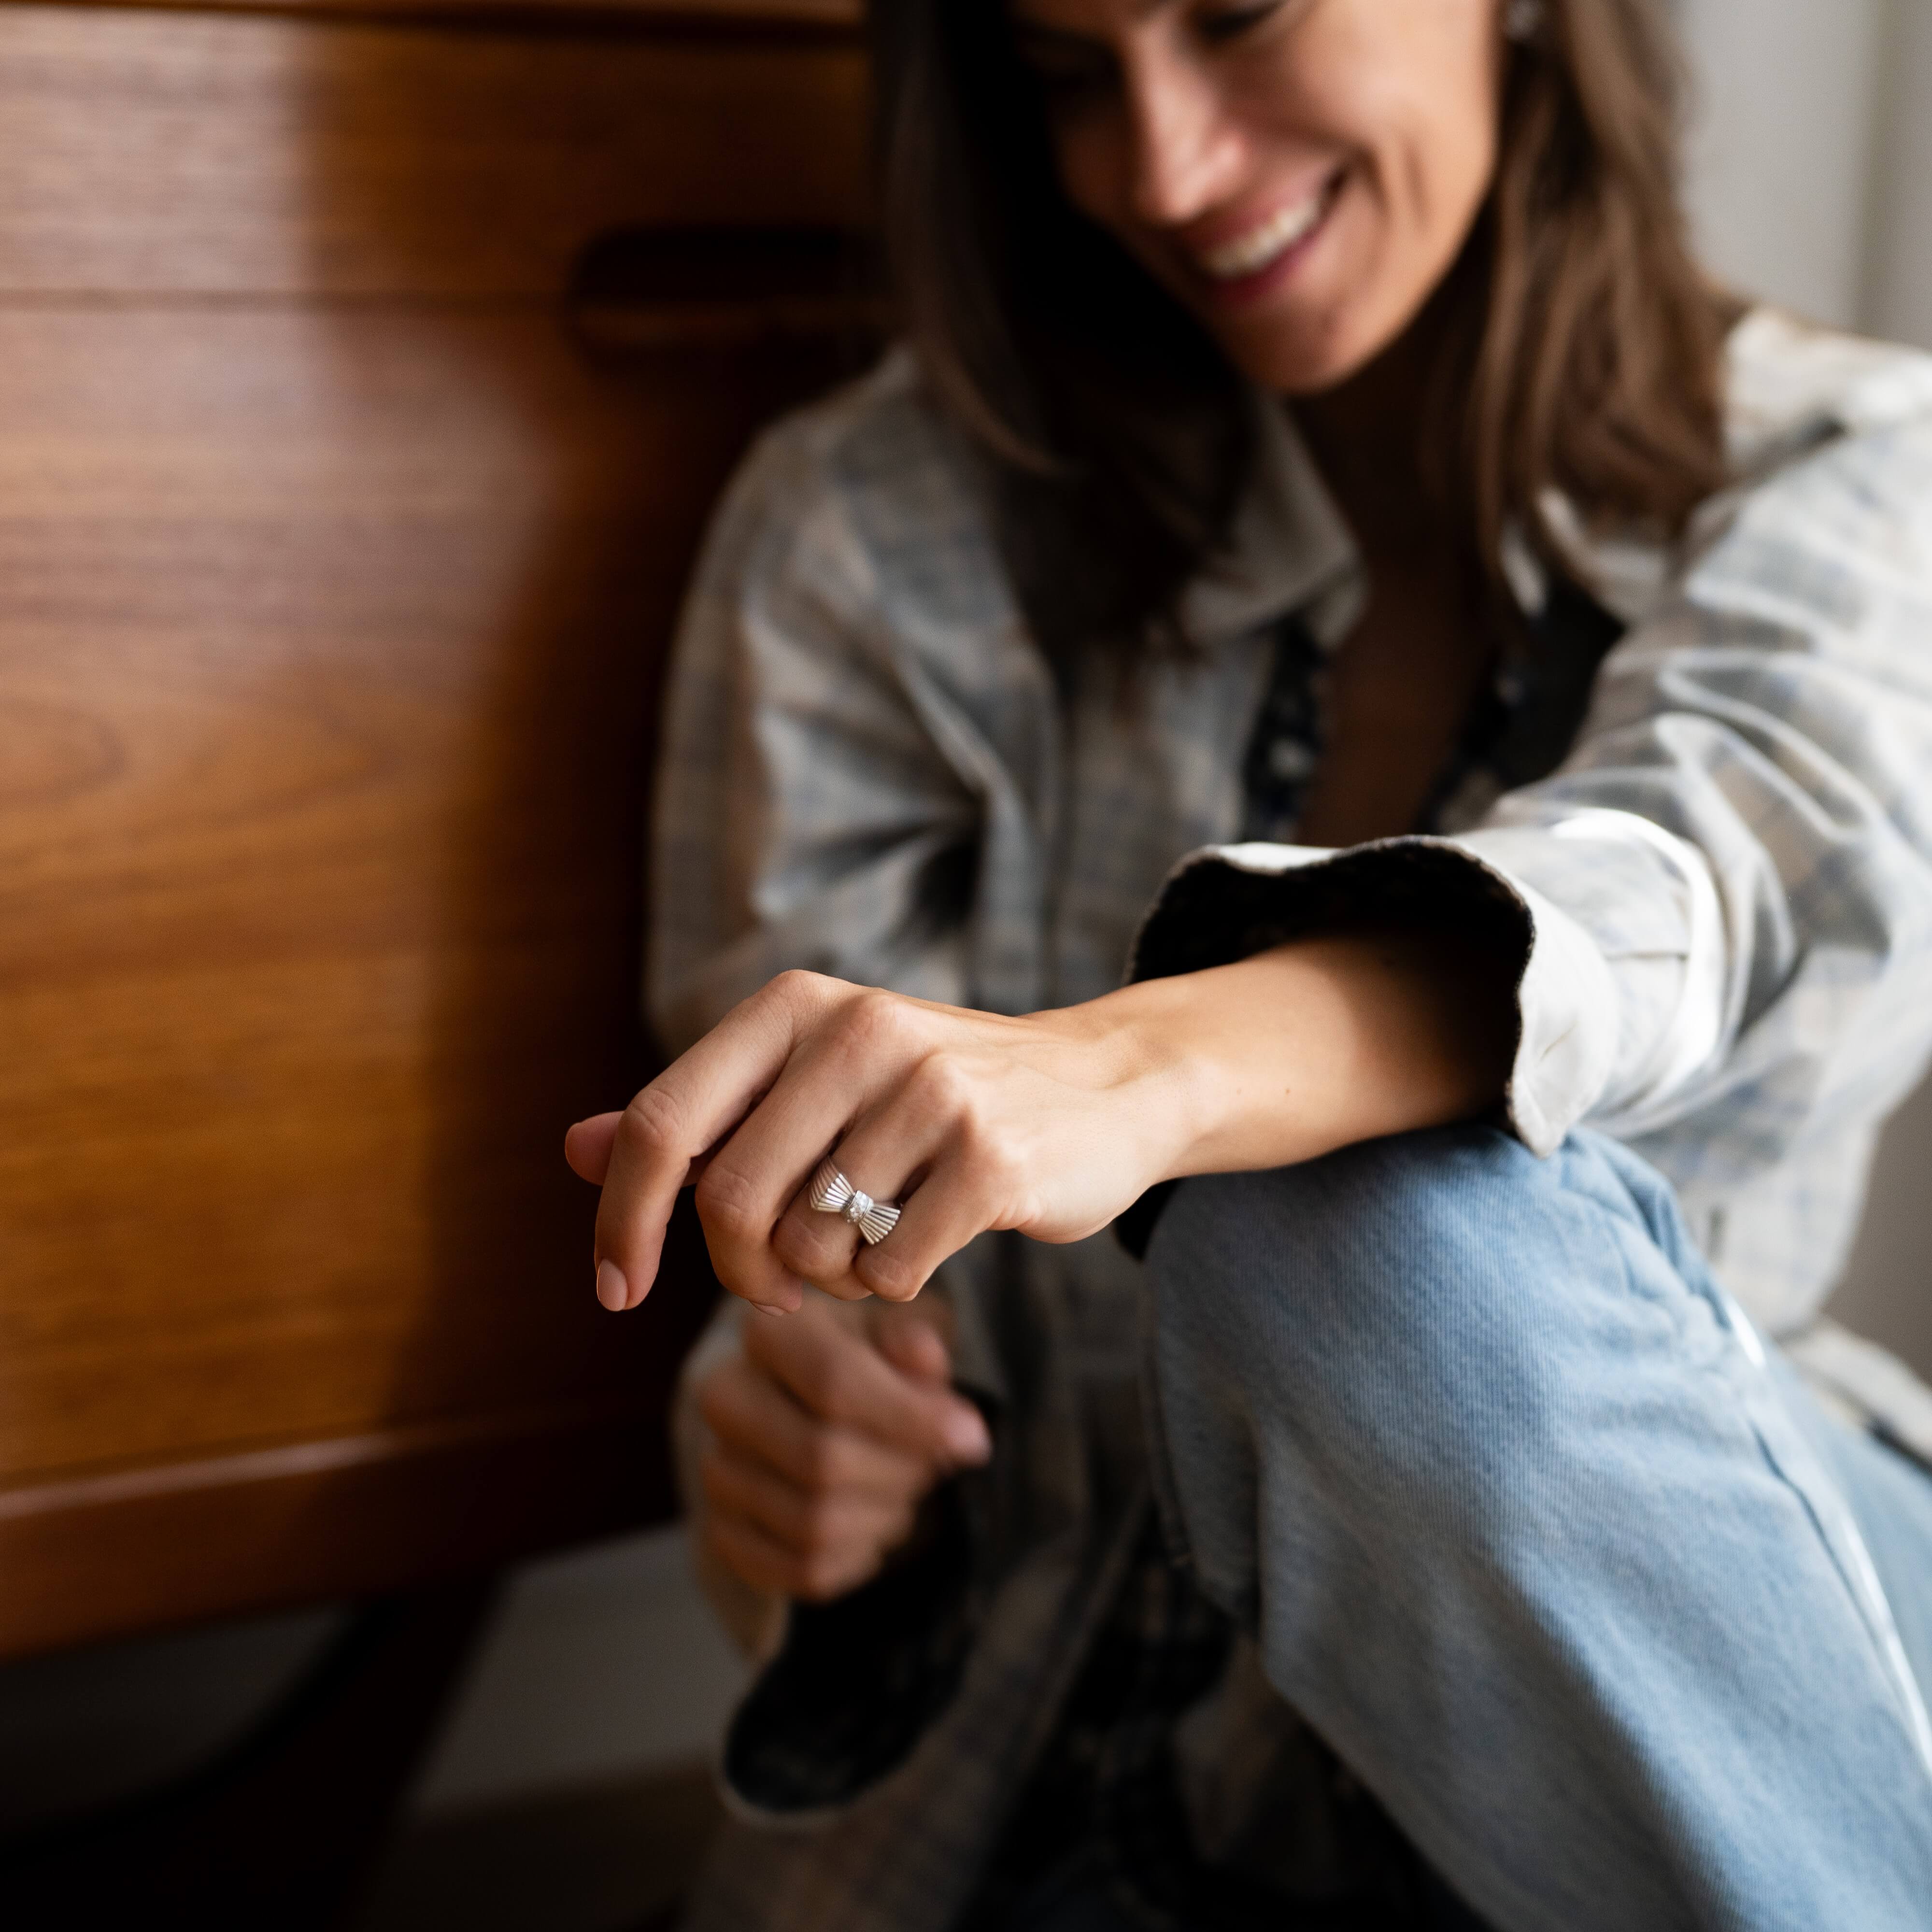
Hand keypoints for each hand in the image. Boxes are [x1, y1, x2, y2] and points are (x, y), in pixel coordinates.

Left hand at [565, 936, 1510, 1313]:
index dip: (622, 1220)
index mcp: (794, 1006)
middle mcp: (856, 1030)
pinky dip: (894, 1287)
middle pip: (728, 1201)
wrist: (1104, 1087)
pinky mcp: (990, 1158)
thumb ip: (699, 1117)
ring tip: (873, 1239)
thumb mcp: (812, 1083)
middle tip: (777, 1283)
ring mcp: (929, 1091)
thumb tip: (573, 1148)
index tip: (617, 1291)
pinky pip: (889, 1275)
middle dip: (739, 1270)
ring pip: (808, 1247)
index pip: (662, 1125)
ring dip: (826, 1278)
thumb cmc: (934, 1098)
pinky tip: (931, 1242)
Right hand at [693, 1288, 990, 1601]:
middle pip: (822, 1460)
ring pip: (814, 1524)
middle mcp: (725, 1396)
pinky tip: (872, 1522)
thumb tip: (926, 1364)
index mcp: (769, 1330)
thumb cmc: (869, 1360)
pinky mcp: (725, 1533)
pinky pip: (804, 1571)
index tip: (974, 1439)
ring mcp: (717, 1469)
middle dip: (900, 1472)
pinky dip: (859, 1557)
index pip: (834, 1382)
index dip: (912, 1419)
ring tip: (902, 1488)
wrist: (807, 1400)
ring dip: (884, 1516)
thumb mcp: (900, 1333)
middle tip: (934, 1464)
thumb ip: (916, 1343)